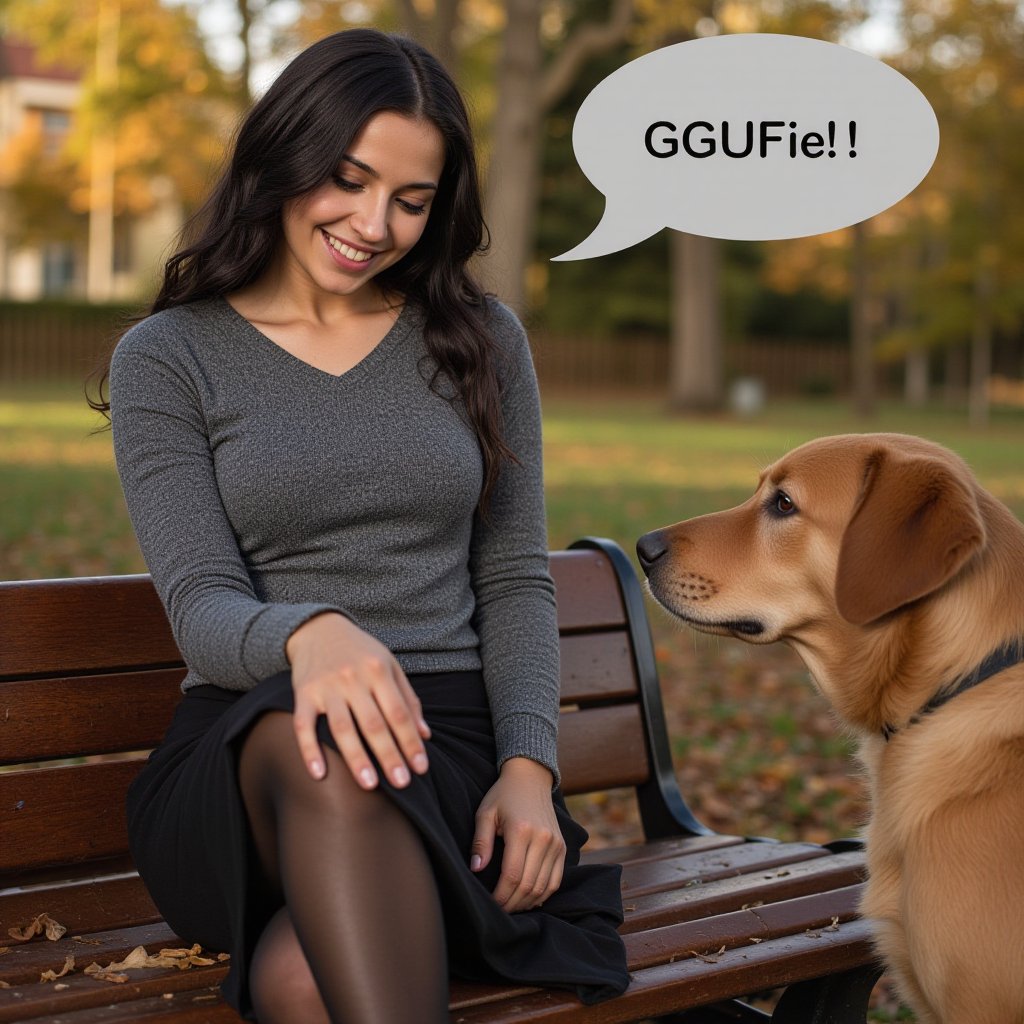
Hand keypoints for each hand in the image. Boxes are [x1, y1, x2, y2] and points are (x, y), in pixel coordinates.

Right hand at [285, 612, 430, 787]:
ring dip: (356, 758)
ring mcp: (326, 687)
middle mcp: (353, 678)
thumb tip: (425, 735)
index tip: (421, 768)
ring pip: (342, 728)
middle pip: (374, 724)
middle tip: (402, 784)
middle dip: (389, 756)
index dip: (411, 742)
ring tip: (370, 785)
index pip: (399, 713)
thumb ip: (408, 699)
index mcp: (379, 671)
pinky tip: (319, 774)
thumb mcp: (390, 665)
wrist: (319, 628)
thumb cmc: (361, 652)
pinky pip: (303, 726)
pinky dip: (309, 751)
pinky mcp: (303, 693)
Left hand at [470, 757, 565, 912]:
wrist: (531, 778)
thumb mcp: (485, 813)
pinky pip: (556, 880)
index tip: (490, 904)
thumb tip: (476, 870)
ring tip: (511, 907)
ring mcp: (556, 843)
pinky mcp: (563, 847)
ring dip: (527, 903)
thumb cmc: (503, 795)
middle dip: (512, 903)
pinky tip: (528, 899)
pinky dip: (543, 894)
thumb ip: (480, 842)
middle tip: (499, 911)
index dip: (500, 896)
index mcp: (521, 830)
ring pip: (543, 886)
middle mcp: (543, 838)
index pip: (512, 875)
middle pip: (528, 885)